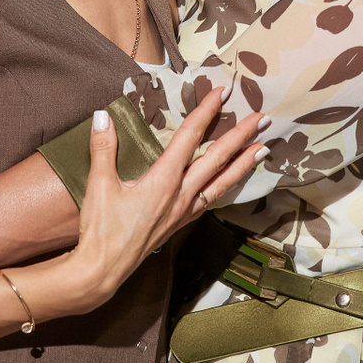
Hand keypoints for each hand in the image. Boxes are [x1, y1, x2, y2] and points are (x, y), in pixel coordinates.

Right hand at [61, 88, 267, 311]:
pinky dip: (227, 186)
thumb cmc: (101, 229)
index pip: (189, 137)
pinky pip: (211, 199)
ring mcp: (184, 211)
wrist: (103, 269)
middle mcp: (181, 194)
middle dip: (241, 136)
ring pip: (222, 182)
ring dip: (244, 163)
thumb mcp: (98, 184)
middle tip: (263, 118)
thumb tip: (102, 116)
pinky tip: (232, 182)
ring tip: (263, 148)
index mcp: (163, 180)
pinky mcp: (180, 223)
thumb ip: (103, 147)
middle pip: (217, 159)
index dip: (206, 112)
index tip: (222, 93)